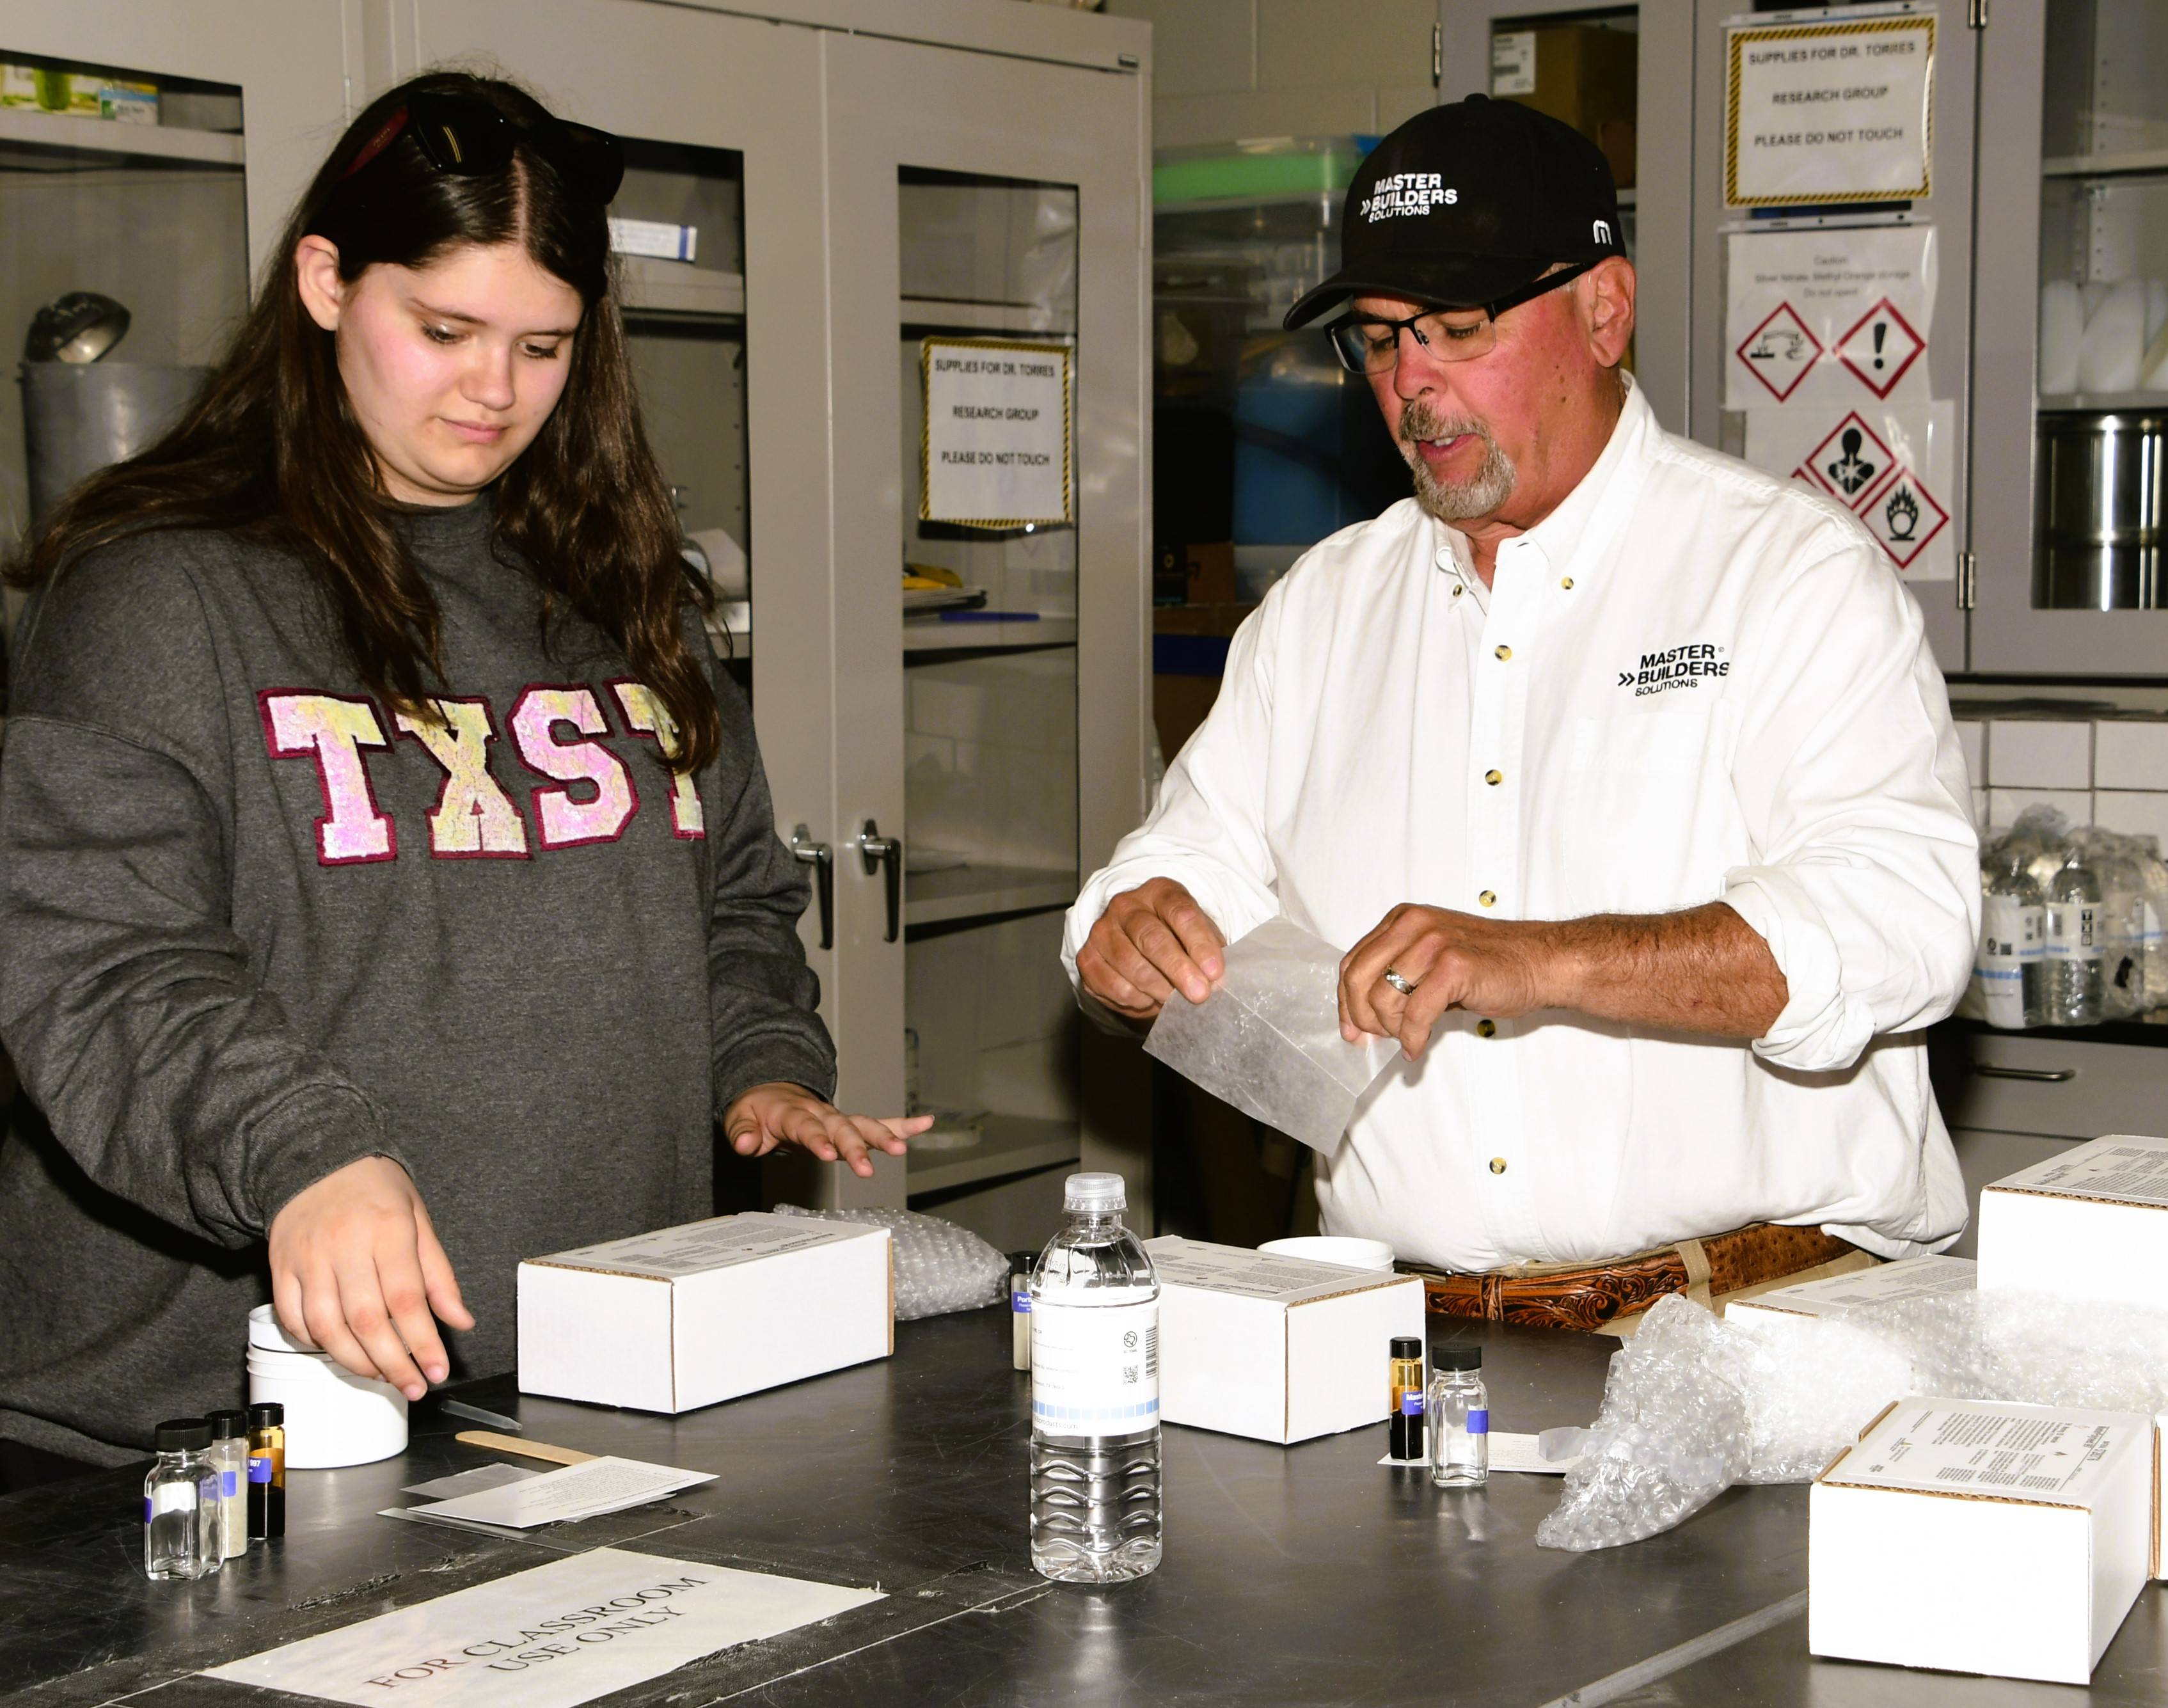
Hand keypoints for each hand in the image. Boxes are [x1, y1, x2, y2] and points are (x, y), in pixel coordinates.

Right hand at [267, 1156, 474, 1401]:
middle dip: (393, 1363)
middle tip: (413, 1386)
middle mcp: (345, 1246)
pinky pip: (292, 1317)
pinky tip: (337, 1350)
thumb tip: (461, 1321)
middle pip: (367, 1321)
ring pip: (326, 1327)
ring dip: (354, 1361)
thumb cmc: (375, 1188)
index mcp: (388, 1230)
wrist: (315, 1156)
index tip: (437, 1370)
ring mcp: (308, 1258)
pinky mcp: (281, 1267)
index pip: (407, 1299)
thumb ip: (439, 1274)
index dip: (423, 1341)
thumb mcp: (419, 1218)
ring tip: (380, 1375)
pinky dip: (313, 1342)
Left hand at [724, 1083, 930, 1178]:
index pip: (806, 1128)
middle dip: (856, 1147)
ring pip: (863, 1125)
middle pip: (841, 1128)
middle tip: (867, 1168)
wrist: (770, 1093)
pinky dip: (902, 1124)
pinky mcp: (849, 1124)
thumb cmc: (757, 1110)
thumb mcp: (739, 1118)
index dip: (818, 1140)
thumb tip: (744, 1143)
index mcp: (792, 1113)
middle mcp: (820, 1113)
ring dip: (883, 1136)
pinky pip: (878, 1122)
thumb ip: (742, 1132)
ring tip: (901, 1149)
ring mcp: (837, 1118)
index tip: (829, 1155)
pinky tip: (925, 1124)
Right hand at [1074, 877, 1226, 1022]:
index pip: (1180, 912)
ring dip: (1157, 988)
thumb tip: (1216, 980)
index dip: (1199, 943)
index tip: (1215, 972)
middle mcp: (1125, 905)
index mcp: (1159, 892)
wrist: (1136, 945)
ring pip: (1129, 963)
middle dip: (1177, 969)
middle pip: (1150, 937)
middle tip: (1199, 994)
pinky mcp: (1087, 958)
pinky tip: (1149, 999)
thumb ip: (1208, 951)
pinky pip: (1111, 985)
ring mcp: (1101, 930)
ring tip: (1175, 1002)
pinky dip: (1134, 999)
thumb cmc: (1176, 939)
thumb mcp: (1197, 934)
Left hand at [1339, 905, 1556, 1060]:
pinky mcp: (1453, 966)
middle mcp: (1413, 925)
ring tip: (1410, 1036)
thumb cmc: (1494, 963)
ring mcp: (1433, 943)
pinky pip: (1415, 1013)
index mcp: (1404, 920)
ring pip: (1382, 998)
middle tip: (1379, 1038)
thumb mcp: (1433, 958)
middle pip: (1358, 978)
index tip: (1351, 1029)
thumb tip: (1365, 1014)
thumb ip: (1399, 975)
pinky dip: (1412, 1038)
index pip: (1353, 962)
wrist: (1542, 962)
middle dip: (1362, 1017)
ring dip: (1392, 1028)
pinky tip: (1418, 1047)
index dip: (1346, 1001)